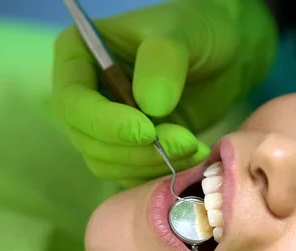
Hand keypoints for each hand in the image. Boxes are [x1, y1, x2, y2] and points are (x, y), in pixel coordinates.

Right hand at [52, 0, 276, 186]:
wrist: (223, 54)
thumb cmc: (197, 30)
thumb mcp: (183, 33)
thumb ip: (163, 62)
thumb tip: (150, 107)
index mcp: (78, 55)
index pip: (72, 101)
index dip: (104, 122)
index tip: (147, 130)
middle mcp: (84, 94)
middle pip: (87, 138)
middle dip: (135, 149)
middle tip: (185, 142)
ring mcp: (104, 125)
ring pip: (107, 162)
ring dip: (150, 164)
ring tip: (194, 147)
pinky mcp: (128, 148)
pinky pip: (129, 175)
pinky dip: (157, 174)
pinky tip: (192, 159)